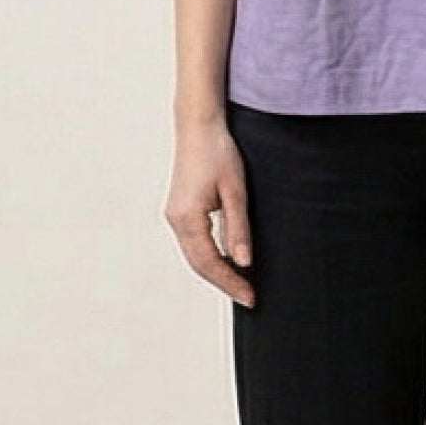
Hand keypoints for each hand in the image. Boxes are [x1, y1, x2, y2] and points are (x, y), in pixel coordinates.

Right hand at [163, 113, 255, 307]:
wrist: (198, 127)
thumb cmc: (218, 153)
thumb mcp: (235, 191)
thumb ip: (238, 228)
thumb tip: (243, 262)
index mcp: (187, 218)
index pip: (210, 262)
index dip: (231, 282)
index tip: (250, 297)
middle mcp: (176, 220)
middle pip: (199, 264)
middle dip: (224, 282)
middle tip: (248, 297)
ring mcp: (175, 215)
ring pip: (195, 255)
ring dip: (217, 271)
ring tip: (240, 284)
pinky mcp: (180, 210)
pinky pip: (194, 242)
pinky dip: (210, 256)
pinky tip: (227, 261)